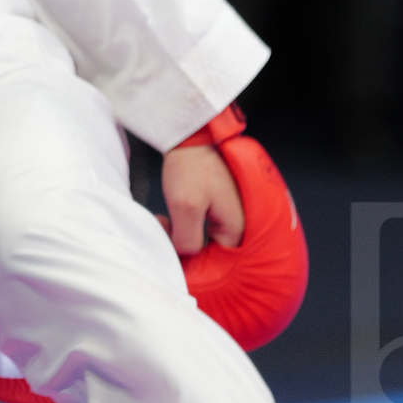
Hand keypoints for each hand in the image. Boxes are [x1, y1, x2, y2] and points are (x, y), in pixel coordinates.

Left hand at [160, 140, 245, 256]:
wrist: (191, 138)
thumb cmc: (192, 167)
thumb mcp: (185, 208)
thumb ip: (186, 240)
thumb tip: (184, 256)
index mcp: (236, 229)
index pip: (214, 264)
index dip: (188, 262)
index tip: (168, 250)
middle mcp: (239, 225)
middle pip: (208, 254)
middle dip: (180, 246)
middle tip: (163, 229)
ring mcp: (229, 216)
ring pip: (200, 240)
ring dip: (178, 235)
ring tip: (163, 221)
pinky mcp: (220, 208)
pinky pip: (201, 228)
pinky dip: (183, 225)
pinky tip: (169, 217)